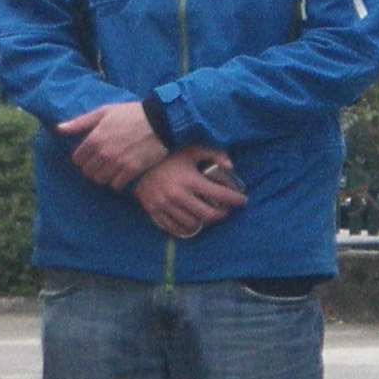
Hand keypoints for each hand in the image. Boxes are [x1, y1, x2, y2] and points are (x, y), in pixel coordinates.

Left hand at [55, 99, 168, 186]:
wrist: (161, 121)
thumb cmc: (131, 114)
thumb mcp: (104, 112)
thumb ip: (80, 122)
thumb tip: (58, 129)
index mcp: (94, 138)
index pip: (77, 159)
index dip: (83, 158)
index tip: (91, 156)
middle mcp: (103, 152)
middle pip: (87, 172)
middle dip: (92, 168)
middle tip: (102, 163)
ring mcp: (118, 162)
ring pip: (100, 180)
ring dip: (104, 176)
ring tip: (111, 170)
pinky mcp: (132, 170)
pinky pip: (116, 185)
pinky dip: (117, 182)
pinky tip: (122, 174)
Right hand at [132, 151, 246, 235]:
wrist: (135, 162)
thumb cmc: (168, 156)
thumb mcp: (192, 150)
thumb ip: (214, 154)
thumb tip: (231, 167)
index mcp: (190, 180)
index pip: (220, 195)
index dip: (235, 199)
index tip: (243, 200)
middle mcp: (178, 196)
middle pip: (208, 215)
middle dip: (222, 215)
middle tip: (227, 210)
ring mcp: (164, 206)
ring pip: (192, 224)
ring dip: (205, 223)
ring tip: (210, 215)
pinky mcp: (153, 212)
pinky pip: (173, 228)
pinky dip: (185, 228)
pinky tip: (193, 223)